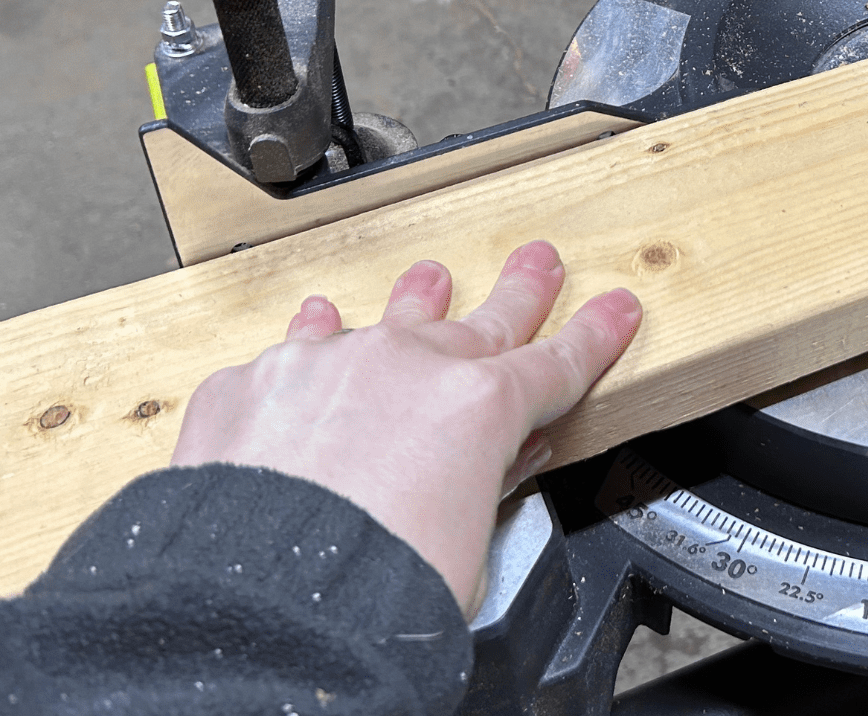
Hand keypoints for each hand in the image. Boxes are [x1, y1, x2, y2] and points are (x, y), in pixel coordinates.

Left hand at [171, 240, 640, 609]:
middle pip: (481, 322)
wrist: (256, 603)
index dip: (594, 336)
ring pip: (383, 320)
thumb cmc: (368, 592)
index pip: (556, 364)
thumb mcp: (467, 549)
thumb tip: (489, 468)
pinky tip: (313, 327)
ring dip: (413, 302)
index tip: (614, 309)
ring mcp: (325, 364)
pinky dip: (309, 347)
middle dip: (519, 293)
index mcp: (477, 409)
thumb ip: (483, 488)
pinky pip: (292, 351)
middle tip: (538, 264)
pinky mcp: (253, 383)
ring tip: (429, 280)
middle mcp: (404, 366)